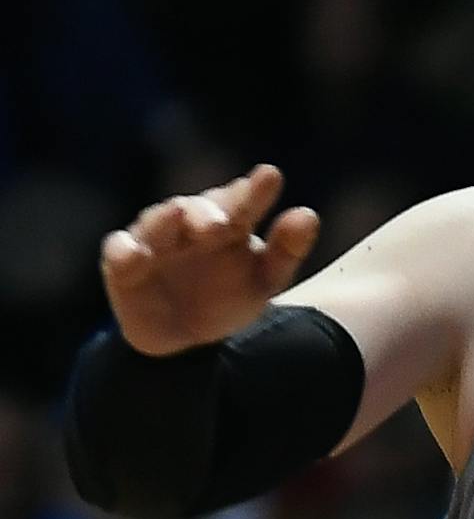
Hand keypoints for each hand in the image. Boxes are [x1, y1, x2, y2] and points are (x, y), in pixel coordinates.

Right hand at [100, 164, 320, 355]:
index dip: (256, 191)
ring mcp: (154, 240)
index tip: (270, 177)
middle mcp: (188, 222)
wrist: (187, 341)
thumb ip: (287, 249)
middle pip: (197, 208)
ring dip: (165, 220)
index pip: (242, 200)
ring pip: (157, 222)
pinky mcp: (123, 265)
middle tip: (225, 221)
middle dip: (209, 211)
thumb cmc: (228, 297)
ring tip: (178, 216)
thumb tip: (308, 215)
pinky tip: (135, 254)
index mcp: (228, 220)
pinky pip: (119, 254)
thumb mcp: (265, 279)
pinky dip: (125, 252)